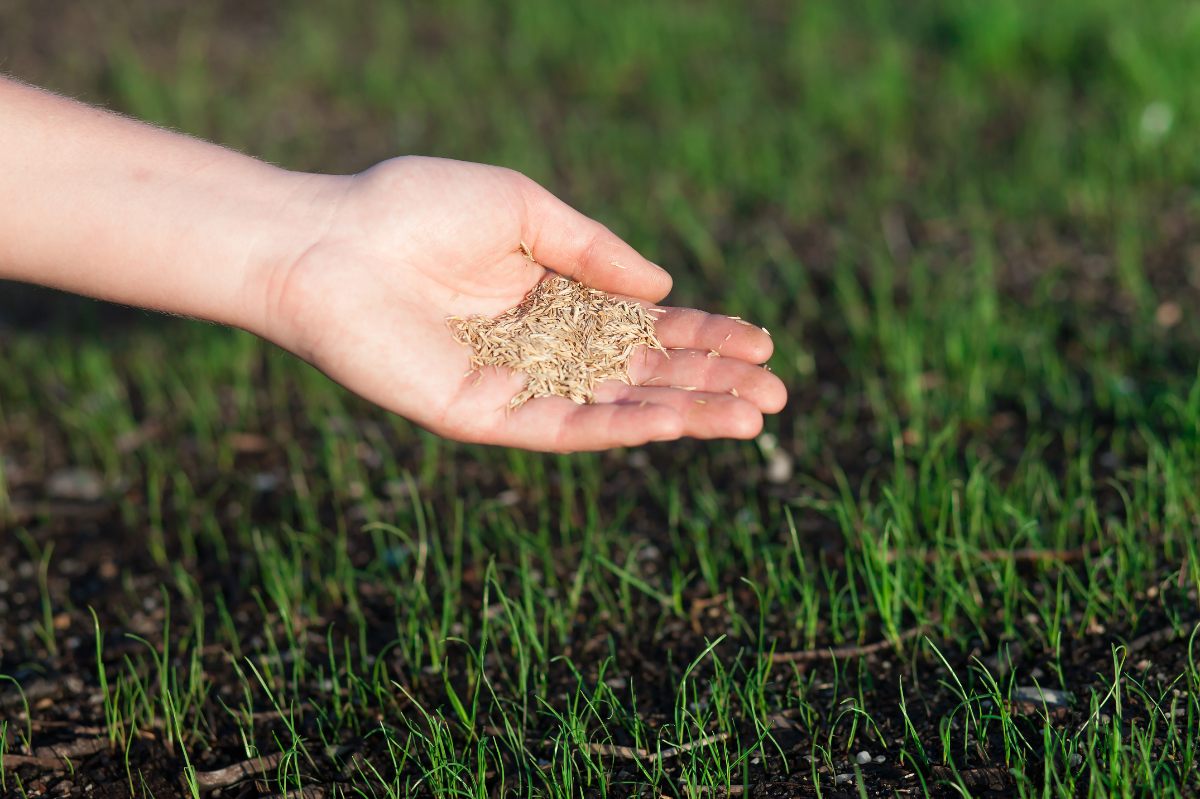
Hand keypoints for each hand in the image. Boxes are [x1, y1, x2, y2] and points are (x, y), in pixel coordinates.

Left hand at [259, 157, 786, 451]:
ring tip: (749, 420)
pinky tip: (669, 422)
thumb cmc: (413, 208)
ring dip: (682, 415)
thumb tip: (663, 290)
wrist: (326, 242)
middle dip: (709, 384)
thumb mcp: (522, 208)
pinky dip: (616, 426)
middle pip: (641, 374)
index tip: (760, 342)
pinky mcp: (482, 415)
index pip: (643, 327)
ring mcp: (514, 385)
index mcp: (552, 298)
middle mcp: (540, 348)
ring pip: (613, 407)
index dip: (703, 335)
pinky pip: (559, 427)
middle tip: (776, 396)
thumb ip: (592, 250)